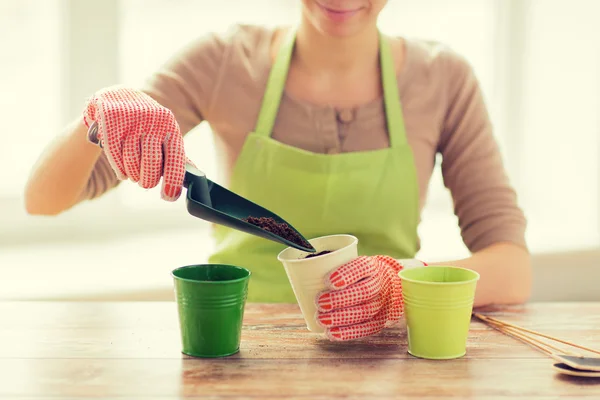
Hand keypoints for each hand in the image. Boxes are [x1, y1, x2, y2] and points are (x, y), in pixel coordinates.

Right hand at [83, 85, 186, 200]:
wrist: (118, 97)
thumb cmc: (146, 124)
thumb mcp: (164, 134)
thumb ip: (176, 155)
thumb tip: (196, 176)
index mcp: (170, 126)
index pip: (176, 158)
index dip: (173, 181)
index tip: (168, 196)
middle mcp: (153, 121)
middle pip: (151, 163)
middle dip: (148, 180)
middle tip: (145, 183)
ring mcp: (131, 119)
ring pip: (131, 160)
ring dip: (132, 175)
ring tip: (133, 175)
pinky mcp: (111, 119)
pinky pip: (114, 154)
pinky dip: (119, 168)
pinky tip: (122, 172)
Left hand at [315, 256, 425, 340]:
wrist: (384, 284)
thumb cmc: (355, 274)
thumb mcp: (347, 263)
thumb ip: (327, 266)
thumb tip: (296, 271)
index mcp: (371, 266)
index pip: (361, 267)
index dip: (345, 275)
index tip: (326, 281)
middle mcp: (379, 283)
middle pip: (363, 292)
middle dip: (339, 299)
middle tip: (319, 302)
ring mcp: (382, 303)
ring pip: (365, 311)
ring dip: (341, 317)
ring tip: (321, 319)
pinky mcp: (380, 320)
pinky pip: (367, 328)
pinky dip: (349, 332)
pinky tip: (332, 333)